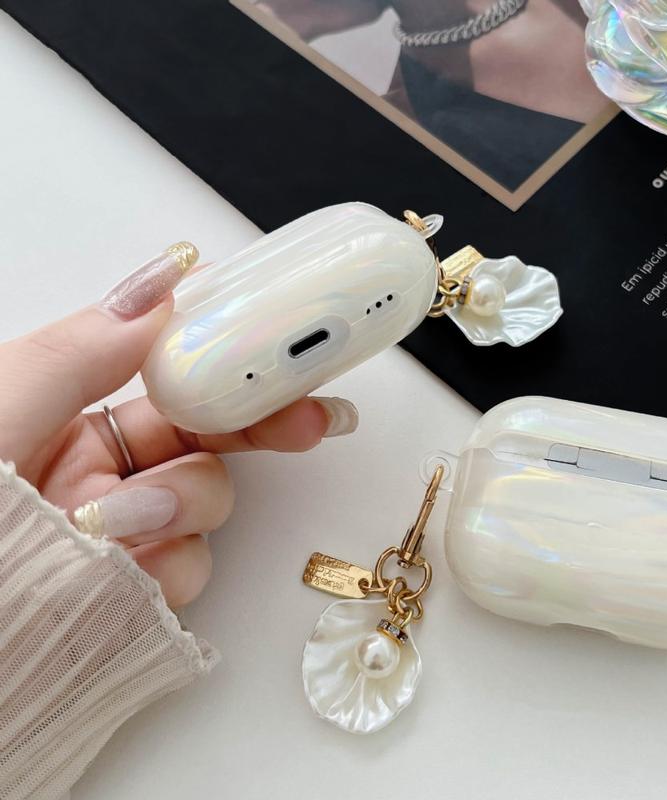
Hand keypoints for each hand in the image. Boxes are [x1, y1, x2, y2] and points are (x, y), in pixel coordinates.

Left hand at [0, 244, 357, 606]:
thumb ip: (78, 351)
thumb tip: (159, 286)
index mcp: (64, 418)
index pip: (169, 377)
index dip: (229, 361)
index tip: (282, 351)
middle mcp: (102, 473)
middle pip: (208, 437)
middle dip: (260, 426)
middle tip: (310, 420)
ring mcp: (122, 535)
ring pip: (207, 506)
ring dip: (180, 507)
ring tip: (118, 523)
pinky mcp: (133, 592)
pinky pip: (188, 569)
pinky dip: (166, 566)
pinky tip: (122, 567)